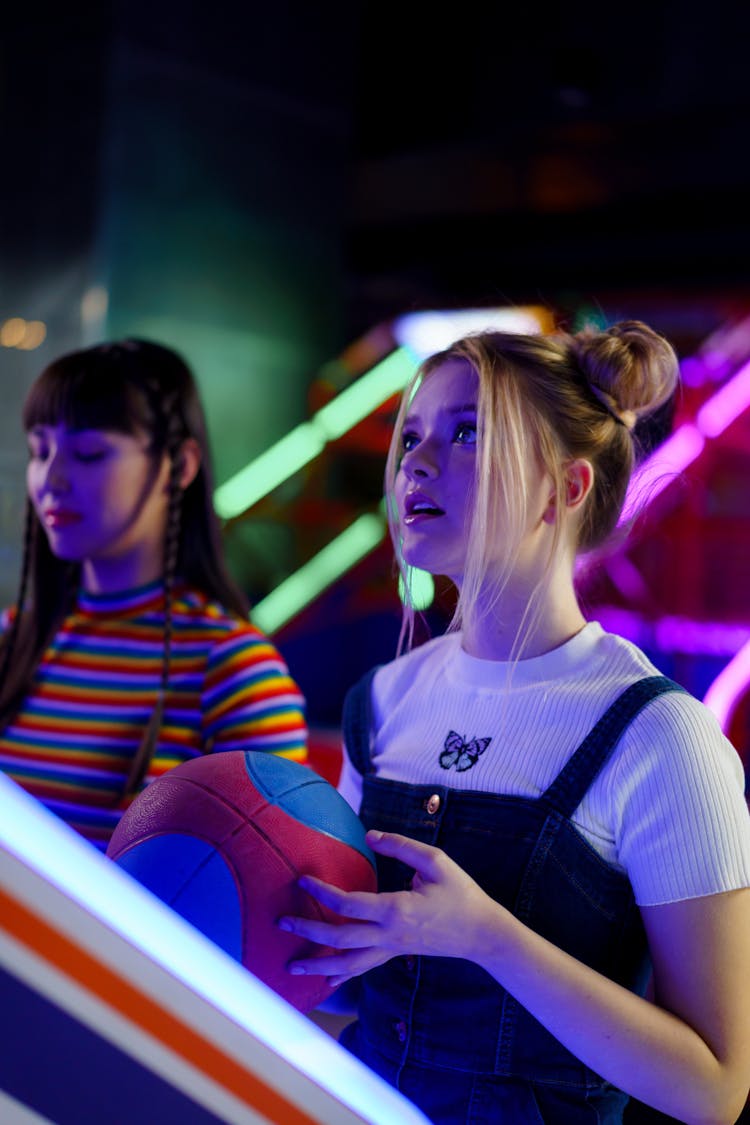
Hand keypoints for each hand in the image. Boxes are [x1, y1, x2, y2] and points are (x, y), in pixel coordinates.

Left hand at [278, 829, 499, 987]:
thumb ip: (401, 846)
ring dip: (316, 966)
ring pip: (347, 964)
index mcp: (396, 910)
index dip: (321, 893)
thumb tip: (369, 836)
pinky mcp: (394, 954)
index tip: (302, 881)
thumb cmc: (460, 893)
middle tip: (280, 923)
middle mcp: (389, 936)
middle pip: (339, 939)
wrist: (481, 933)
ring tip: (290, 967)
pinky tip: (323, 981)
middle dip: (307, 932)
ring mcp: (391, 949)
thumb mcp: (435, 861)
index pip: (348, 905)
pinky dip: (340, 976)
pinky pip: (362, 968)